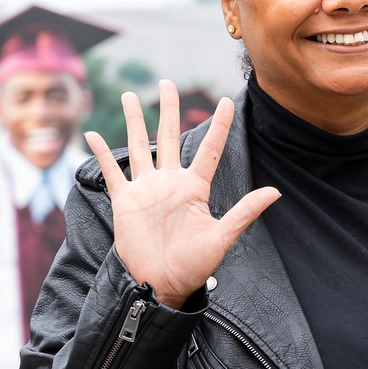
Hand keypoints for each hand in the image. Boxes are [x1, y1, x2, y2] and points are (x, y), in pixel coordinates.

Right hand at [82, 80, 279, 308]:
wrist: (159, 285)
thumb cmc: (193, 266)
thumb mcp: (222, 238)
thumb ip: (245, 212)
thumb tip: (275, 192)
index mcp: (195, 188)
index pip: (209, 150)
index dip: (219, 126)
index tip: (228, 102)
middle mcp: (170, 183)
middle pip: (170, 137)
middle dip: (169, 110)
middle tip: (167, 83)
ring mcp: (146, 190)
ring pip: (140, 146)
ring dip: (135, 122)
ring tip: (131, 96)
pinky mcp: (124, 202)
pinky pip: (112, 173)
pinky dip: (102, 155)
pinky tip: (92, 135)